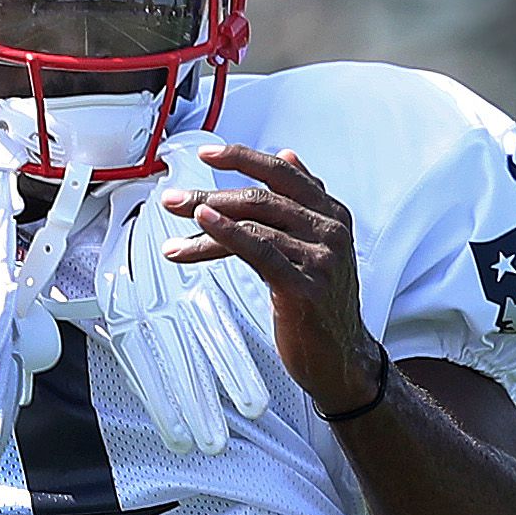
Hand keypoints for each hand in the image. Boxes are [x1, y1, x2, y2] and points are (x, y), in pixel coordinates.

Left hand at [162, 143, 387, 416]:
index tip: (206, 154)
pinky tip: (203, 227)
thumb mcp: (320, 243)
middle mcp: (330, 230)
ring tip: (174, 233)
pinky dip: (227, 235)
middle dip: (210, 196)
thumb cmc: (323, 304)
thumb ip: (304, 201)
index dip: (242, 158)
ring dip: (206, 226)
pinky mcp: (304, 288)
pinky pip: (260, 252)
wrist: (341, 360)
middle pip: (261, 198)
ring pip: (255, 226)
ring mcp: (320, 258)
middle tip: (173, 201)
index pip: (282, 173)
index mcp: (331, 213)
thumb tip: (287, 155)